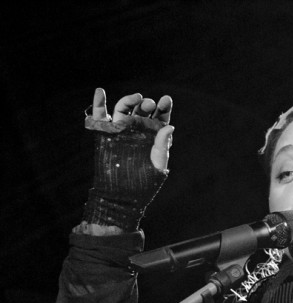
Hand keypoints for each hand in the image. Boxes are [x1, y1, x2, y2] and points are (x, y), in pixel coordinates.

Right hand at [82, 88, 174, 231]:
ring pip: (124, 110)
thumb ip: (162, 145)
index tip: (166, 100)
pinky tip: (100, 92)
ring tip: (136, 98)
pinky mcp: (105, 135)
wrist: (122, 197)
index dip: (164, 107)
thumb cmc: (145, 183)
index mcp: (154, 136)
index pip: (161, 117)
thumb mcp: (157, 164)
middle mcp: (138, 131)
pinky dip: (98, 104)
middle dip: (147, 104)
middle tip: (149, 103)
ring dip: (128, 101)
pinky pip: (100, 117)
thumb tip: (170, 126)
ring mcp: (121, 131)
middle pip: (142, 110)